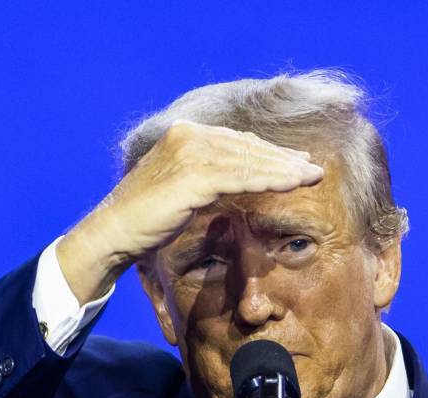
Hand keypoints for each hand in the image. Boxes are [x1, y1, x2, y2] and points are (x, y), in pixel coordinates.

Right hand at [56, 120, 323, 303]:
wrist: (113, 233)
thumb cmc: (146, 218)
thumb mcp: (181, 188)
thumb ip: (207, 175)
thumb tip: (240, 176)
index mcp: (184, 134)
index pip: (236, 140)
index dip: (268, 151)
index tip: (296, 162)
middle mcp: (187, 136)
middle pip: (246, 146)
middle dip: (283, 158)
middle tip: (314, 169)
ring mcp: (189, 153)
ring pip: (248, 159)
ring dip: (283, 169)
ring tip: (311, 177)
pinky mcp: (192, 176)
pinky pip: (240, 176)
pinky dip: (269, 179)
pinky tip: (291, 184)